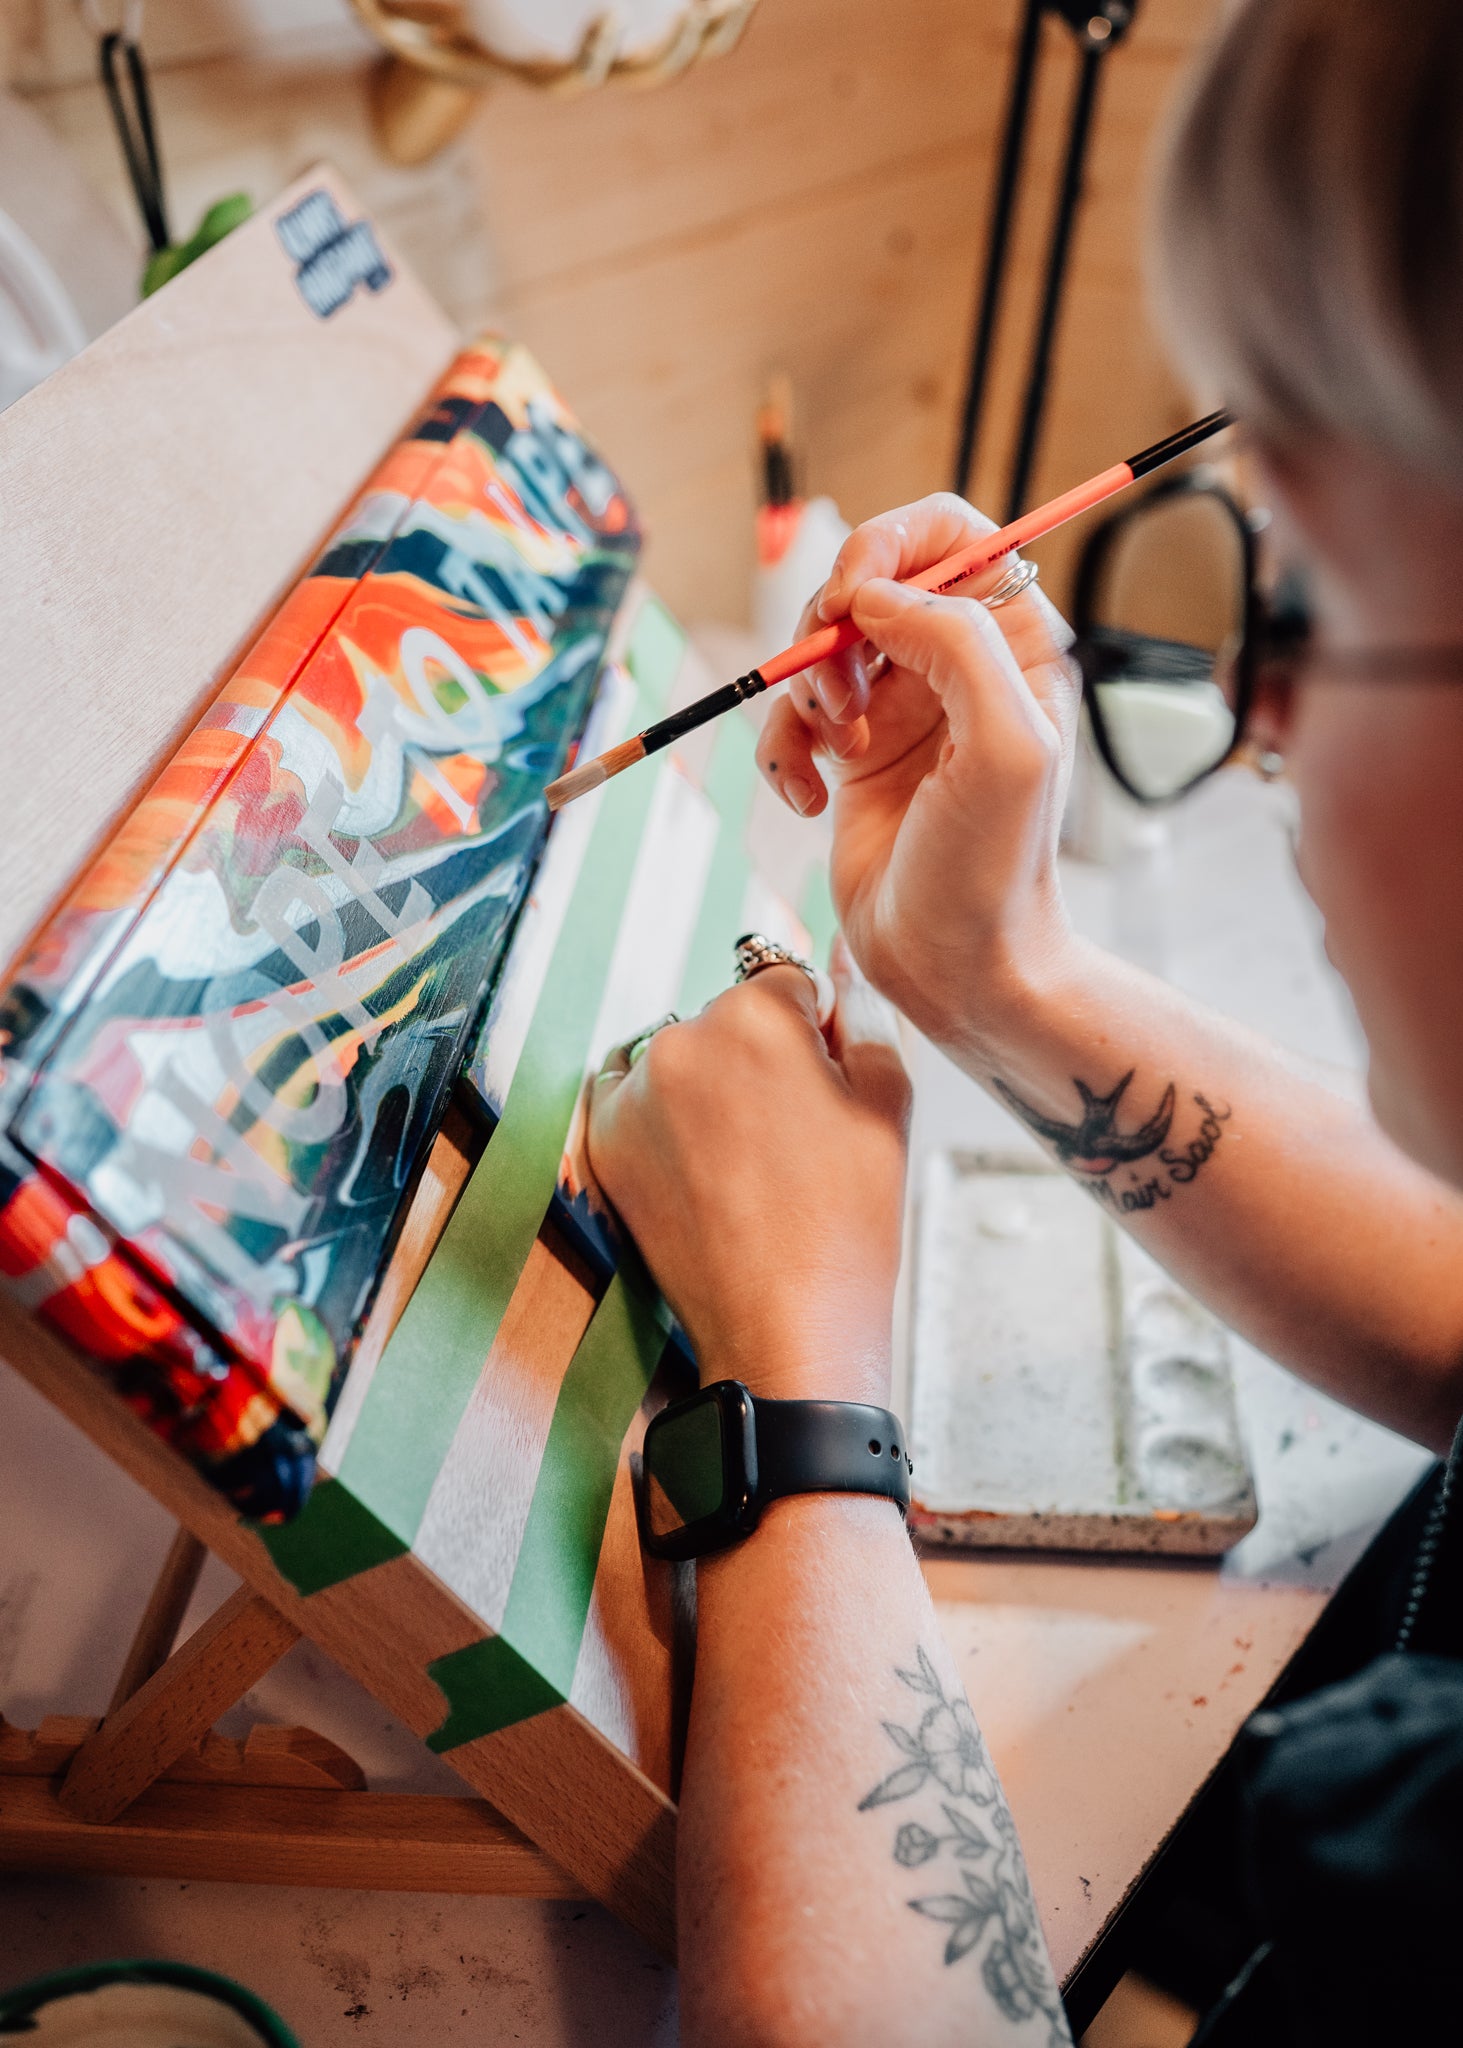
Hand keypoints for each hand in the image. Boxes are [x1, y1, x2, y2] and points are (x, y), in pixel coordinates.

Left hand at [586, 942, 909, 1403]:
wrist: (786, 1327)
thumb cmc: (847, 1222)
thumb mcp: (886, 1101)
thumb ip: (861, 1013)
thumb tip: (840, 962)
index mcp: (755, 1015)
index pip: (787, 979)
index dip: (814, 1032)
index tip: (823, 1087)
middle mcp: (680, 1039)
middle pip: (728, 1015)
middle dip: (758, 1055)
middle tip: (791, 1137)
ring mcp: (633, 1092)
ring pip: (681, 1056)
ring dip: (709, 1084)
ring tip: (749, 1162)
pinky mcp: (603, 1142)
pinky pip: (634, 1098)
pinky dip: (663, 1119)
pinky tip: (706, 1170)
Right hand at [755, 493, 1081, 1056]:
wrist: (953, 970)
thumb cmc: (994, 870)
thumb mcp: (1005, 746)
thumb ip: (956, 644)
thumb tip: (873, 598)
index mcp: (1015, 643)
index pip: (952, 533)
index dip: (890, 544)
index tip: (852, 596)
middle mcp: (957, 665)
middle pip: (868, 582)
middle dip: (835, 631)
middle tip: (842, 699)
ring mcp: (901, 709)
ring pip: (819, 646)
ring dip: (807, 693)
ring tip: (836, 754)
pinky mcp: (851, 756)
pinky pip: (789, 717)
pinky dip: (781, 752)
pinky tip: (805, 800)